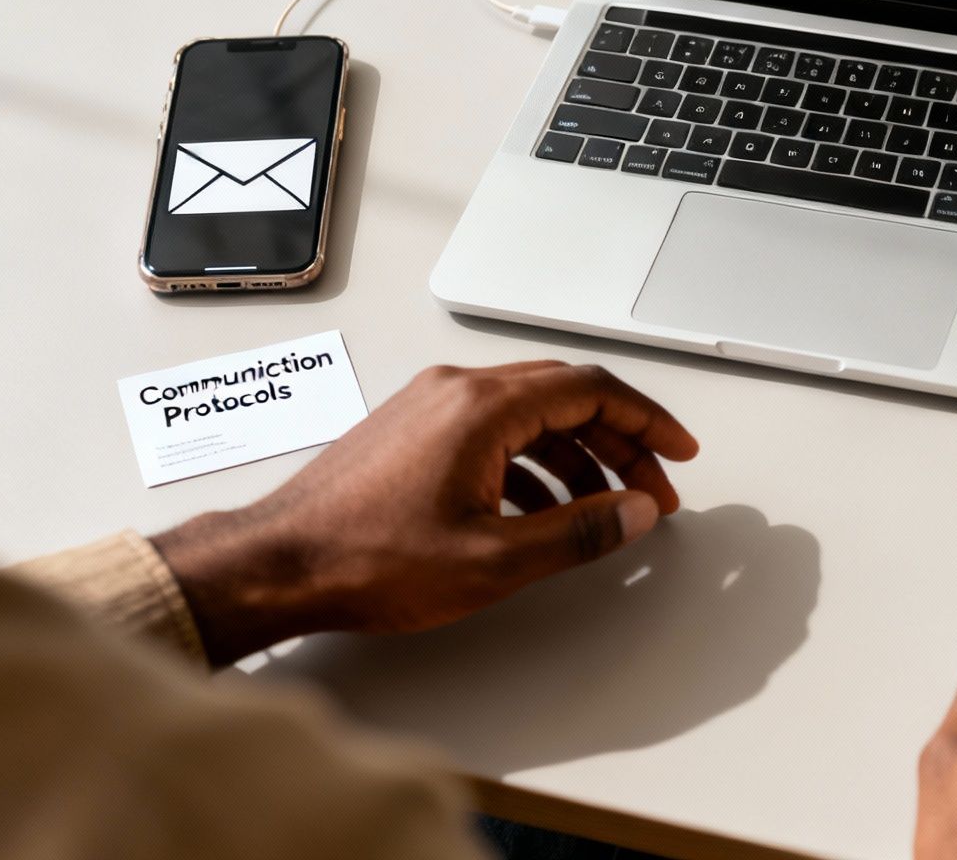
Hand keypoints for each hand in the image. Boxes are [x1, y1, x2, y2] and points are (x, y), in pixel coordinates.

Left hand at [152, 362, 698, 665]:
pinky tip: (542, 511)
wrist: (277, 565)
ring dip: (577, 456)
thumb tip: (636, 512)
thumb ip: (579, 532)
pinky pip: (494, 431)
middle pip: (565, 396)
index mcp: (484, 408)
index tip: (679, 451)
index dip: (648, 421)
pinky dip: (534, 463)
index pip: (592, 391)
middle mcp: (457, 392)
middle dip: (619, 441)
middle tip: (652, 486)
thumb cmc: (365, 559)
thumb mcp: (494, 560)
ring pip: (530, 414)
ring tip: (603, 508)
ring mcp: (430, 407)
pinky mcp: (411, 431)